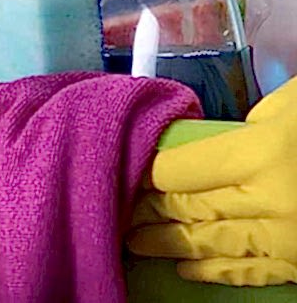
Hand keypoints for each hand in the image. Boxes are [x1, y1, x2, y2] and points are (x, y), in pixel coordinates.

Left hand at [128, 77, 296, 286]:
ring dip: (167, 243)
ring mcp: (286, 241)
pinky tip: (186, 268)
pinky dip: (212, 271)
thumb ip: (255, 123)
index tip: (127, 172)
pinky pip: (248, 272)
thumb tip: (222, 142)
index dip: (151, 173)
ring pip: (209, 244)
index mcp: (263, 154)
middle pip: (188, 209)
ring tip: (133, 240)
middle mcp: (269, 202)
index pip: (181, 171)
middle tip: (115, 210)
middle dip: (148, 211)